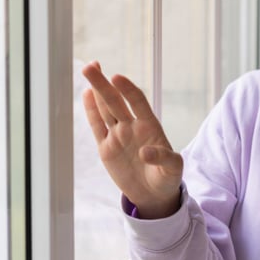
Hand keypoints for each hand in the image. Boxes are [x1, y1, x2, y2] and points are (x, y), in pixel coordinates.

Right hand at [81, 61, 182, 218]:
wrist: (153, 194)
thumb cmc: (167, 178)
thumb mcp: (173, 169)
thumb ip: (164, 159)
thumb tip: (145, 152)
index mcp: (150, 127)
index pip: (137, 102)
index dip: (128, 90)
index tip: (116, 78)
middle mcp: (132, 127)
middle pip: (115, 101)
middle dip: (104, 83)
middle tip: (92, 66)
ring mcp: (118, 135)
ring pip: (105, 109)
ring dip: (97, 90)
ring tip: (89, 70)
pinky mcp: (106, 148)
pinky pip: (97, 127)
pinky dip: (91, 111)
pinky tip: (87, 94)